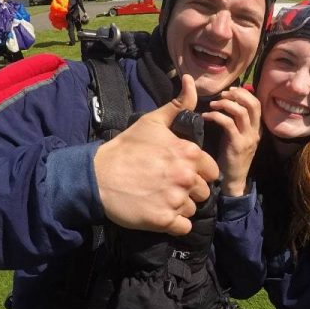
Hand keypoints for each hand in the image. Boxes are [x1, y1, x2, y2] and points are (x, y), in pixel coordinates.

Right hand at [94, 75, 219, 235]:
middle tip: (167, 186)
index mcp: (188, 153)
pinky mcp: (164, 221)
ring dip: (181, 207)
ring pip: (192, 209)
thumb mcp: (153, 121)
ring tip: (160, 198)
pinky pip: (183, 228)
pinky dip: (174, 224)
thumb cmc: (126, 148)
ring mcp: (175, 200)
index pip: (211, 170)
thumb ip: (179, 105)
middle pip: (203, 192)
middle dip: (189, 190)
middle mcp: (186, 177)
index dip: (197, 172)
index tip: (179, 172)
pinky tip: (160, 214)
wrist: (98, 176)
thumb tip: (190, 80)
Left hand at [202, 86, 260, 195]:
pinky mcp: (237, 145)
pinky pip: (228, 124)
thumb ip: (236, 122)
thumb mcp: (237, 137)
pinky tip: (206, 116)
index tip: (230, 91)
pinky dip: (216, 116)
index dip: (244, 93)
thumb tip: (226, 104)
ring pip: (241, 112)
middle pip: (252, 105)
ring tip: (212, 104)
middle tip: (222, 95)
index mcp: (256, 128)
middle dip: (237, 95)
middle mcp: (255, 132)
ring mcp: (247, 138)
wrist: (234, 180)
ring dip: (225, 104)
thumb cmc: (231, 157)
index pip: (257, 103)